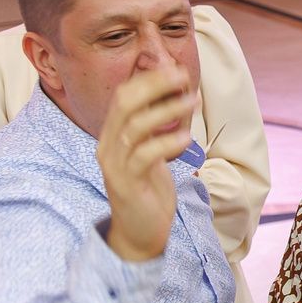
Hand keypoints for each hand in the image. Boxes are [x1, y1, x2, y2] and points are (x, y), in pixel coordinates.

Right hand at [97, 65, 197, 262]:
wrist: (140, 233)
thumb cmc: (150, 190)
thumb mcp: (156, 152)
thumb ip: (162, 127)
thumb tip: (182, 95)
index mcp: (113, 134)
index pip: (125, 96)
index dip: (149, 79)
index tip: (176, 69)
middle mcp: (108, 145)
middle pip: (125, 103)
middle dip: (154, 85)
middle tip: (183, 75)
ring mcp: (114, 164)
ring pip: (135, 127)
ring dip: (166, 110)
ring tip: (193, 101)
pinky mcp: (126, 184)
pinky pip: (144, 157)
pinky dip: (166, 143)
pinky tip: (186, 138)